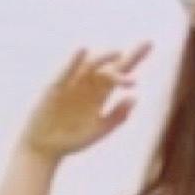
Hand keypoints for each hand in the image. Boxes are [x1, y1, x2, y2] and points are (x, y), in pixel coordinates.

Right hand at [20, 43, 150, 158]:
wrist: (45, 148)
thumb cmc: (72, 139)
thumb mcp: (99, 130)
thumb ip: (117, 116)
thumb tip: (135, 97)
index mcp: (100, 93)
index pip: (120, 72)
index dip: (134, 58)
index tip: (150, 45)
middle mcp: (88, 84)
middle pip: (109, 66)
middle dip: (127, 56)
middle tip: (146, 45)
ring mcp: (72, 84)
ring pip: (90, 66)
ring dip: (104, 59)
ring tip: (118, 53)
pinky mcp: (55, 88)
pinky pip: (65, 72)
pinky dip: (73, 62)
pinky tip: (83, 50)